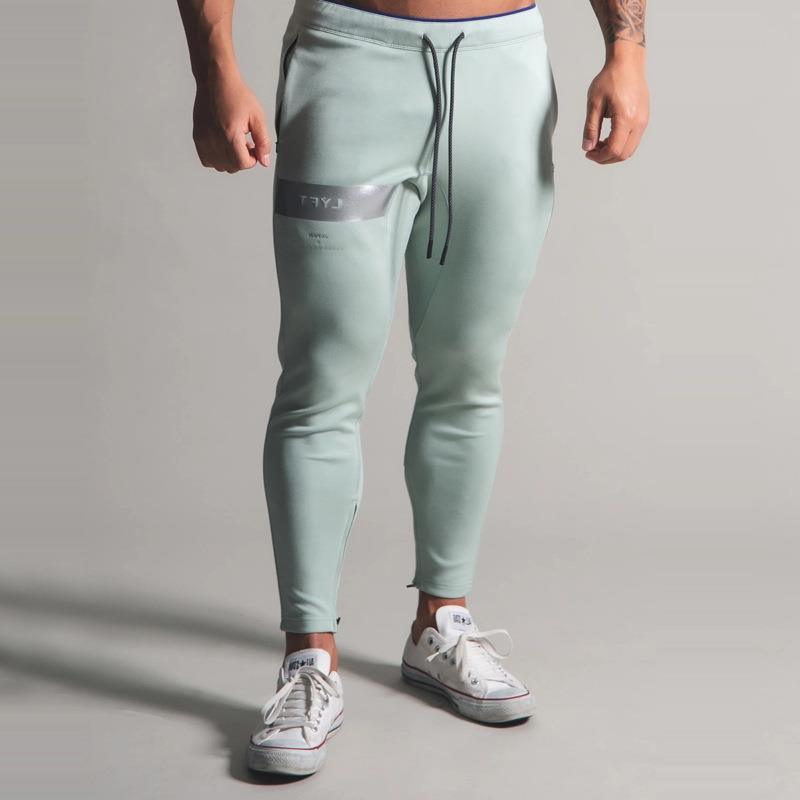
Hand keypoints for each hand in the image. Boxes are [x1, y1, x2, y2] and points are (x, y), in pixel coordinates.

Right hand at [192, 72, 270, 172]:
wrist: (215, 81)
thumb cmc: (236, 95)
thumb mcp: (257, 117)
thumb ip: (263, 142)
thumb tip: (264, 161)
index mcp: (230, 134)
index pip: (242, 164)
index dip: (252, 160)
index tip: (254, 149)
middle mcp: (214, 139)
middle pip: (231, 167)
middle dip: (242, 159)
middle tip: (246, 144)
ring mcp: (203, 139)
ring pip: (219, 166)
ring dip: (229, 160)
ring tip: (234, 143)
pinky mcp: (197, 137)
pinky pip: (206, 160)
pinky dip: (216, 159)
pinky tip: (223, 146)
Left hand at [582, 47, 649, 163]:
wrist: (627, 62)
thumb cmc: (612, 77)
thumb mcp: (594, 103)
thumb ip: (590, 128)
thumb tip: (587, 147)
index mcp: (626, 118)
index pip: (614, 150)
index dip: (599, 157)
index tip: (588, 153)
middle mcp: (639, 121)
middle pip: (624, 154)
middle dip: (606, 158)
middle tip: (592, 151)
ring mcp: (644, 120)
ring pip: (630, 149)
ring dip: (614, 152)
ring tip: (599, 143)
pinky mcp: (644, 118)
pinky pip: (633, 140)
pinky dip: (620, 144)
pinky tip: (608, 137)